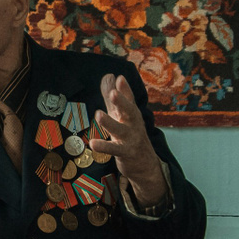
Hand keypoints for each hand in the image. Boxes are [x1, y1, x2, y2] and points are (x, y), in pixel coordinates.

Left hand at [88, 73, 166, 206]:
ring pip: (120, 130)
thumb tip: (108, 76)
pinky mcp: (125, 152)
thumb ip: (112, 97)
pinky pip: (114, 149)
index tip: (120, 78)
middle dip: (122, 102)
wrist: (145, 163)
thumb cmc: (130, 134)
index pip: (129, 99)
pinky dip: (104, 146)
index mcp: (131, 113)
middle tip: (114, 93)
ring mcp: (130, 138)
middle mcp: (133, 124)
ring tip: (98, 114)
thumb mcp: (121, 114)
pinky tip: (93, 143)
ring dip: (109, 122)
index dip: (125, 89)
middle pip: (129, 111)